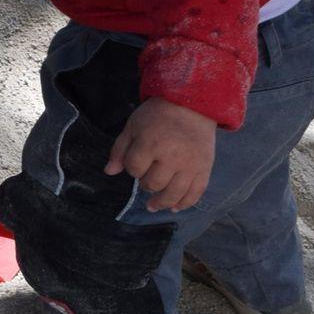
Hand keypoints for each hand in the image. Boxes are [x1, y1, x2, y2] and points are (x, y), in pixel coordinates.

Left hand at [107, 97, 216, 211]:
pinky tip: (175, 208)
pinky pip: (195, 193)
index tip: (135, 163)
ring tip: (153, 206)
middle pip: (153, 183)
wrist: (192, 106)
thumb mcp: (133, 126)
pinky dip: (185, 203)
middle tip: (146, 180)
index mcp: (150, 143)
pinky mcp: (204, 169)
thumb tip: (109, 172)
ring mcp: (190, 165)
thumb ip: (120, 149)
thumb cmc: (157, 115)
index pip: (134, 168)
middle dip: (145, 184)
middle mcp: (171, 157)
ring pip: (174, 194)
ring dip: (161, 202)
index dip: (132, 169)